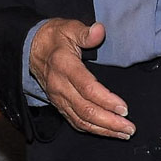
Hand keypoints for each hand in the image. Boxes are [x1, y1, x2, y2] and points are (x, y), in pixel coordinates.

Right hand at [29, 19, 133, 138]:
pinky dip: (92, 130)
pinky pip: (75, 121)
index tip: (123, 108)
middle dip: (110, 122)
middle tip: (129, 127)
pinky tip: (106, 132)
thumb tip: (99, 30)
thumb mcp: (68, 27)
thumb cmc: (54, 37)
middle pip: (86, 110)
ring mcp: (58, 98)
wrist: (30, 48)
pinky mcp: (58, 105)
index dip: (106, 100)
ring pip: (81, 120)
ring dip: (104, 130)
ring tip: (123, 133)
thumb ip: (85, 32)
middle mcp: (60, 86)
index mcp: (64, 66)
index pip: (87, 88)